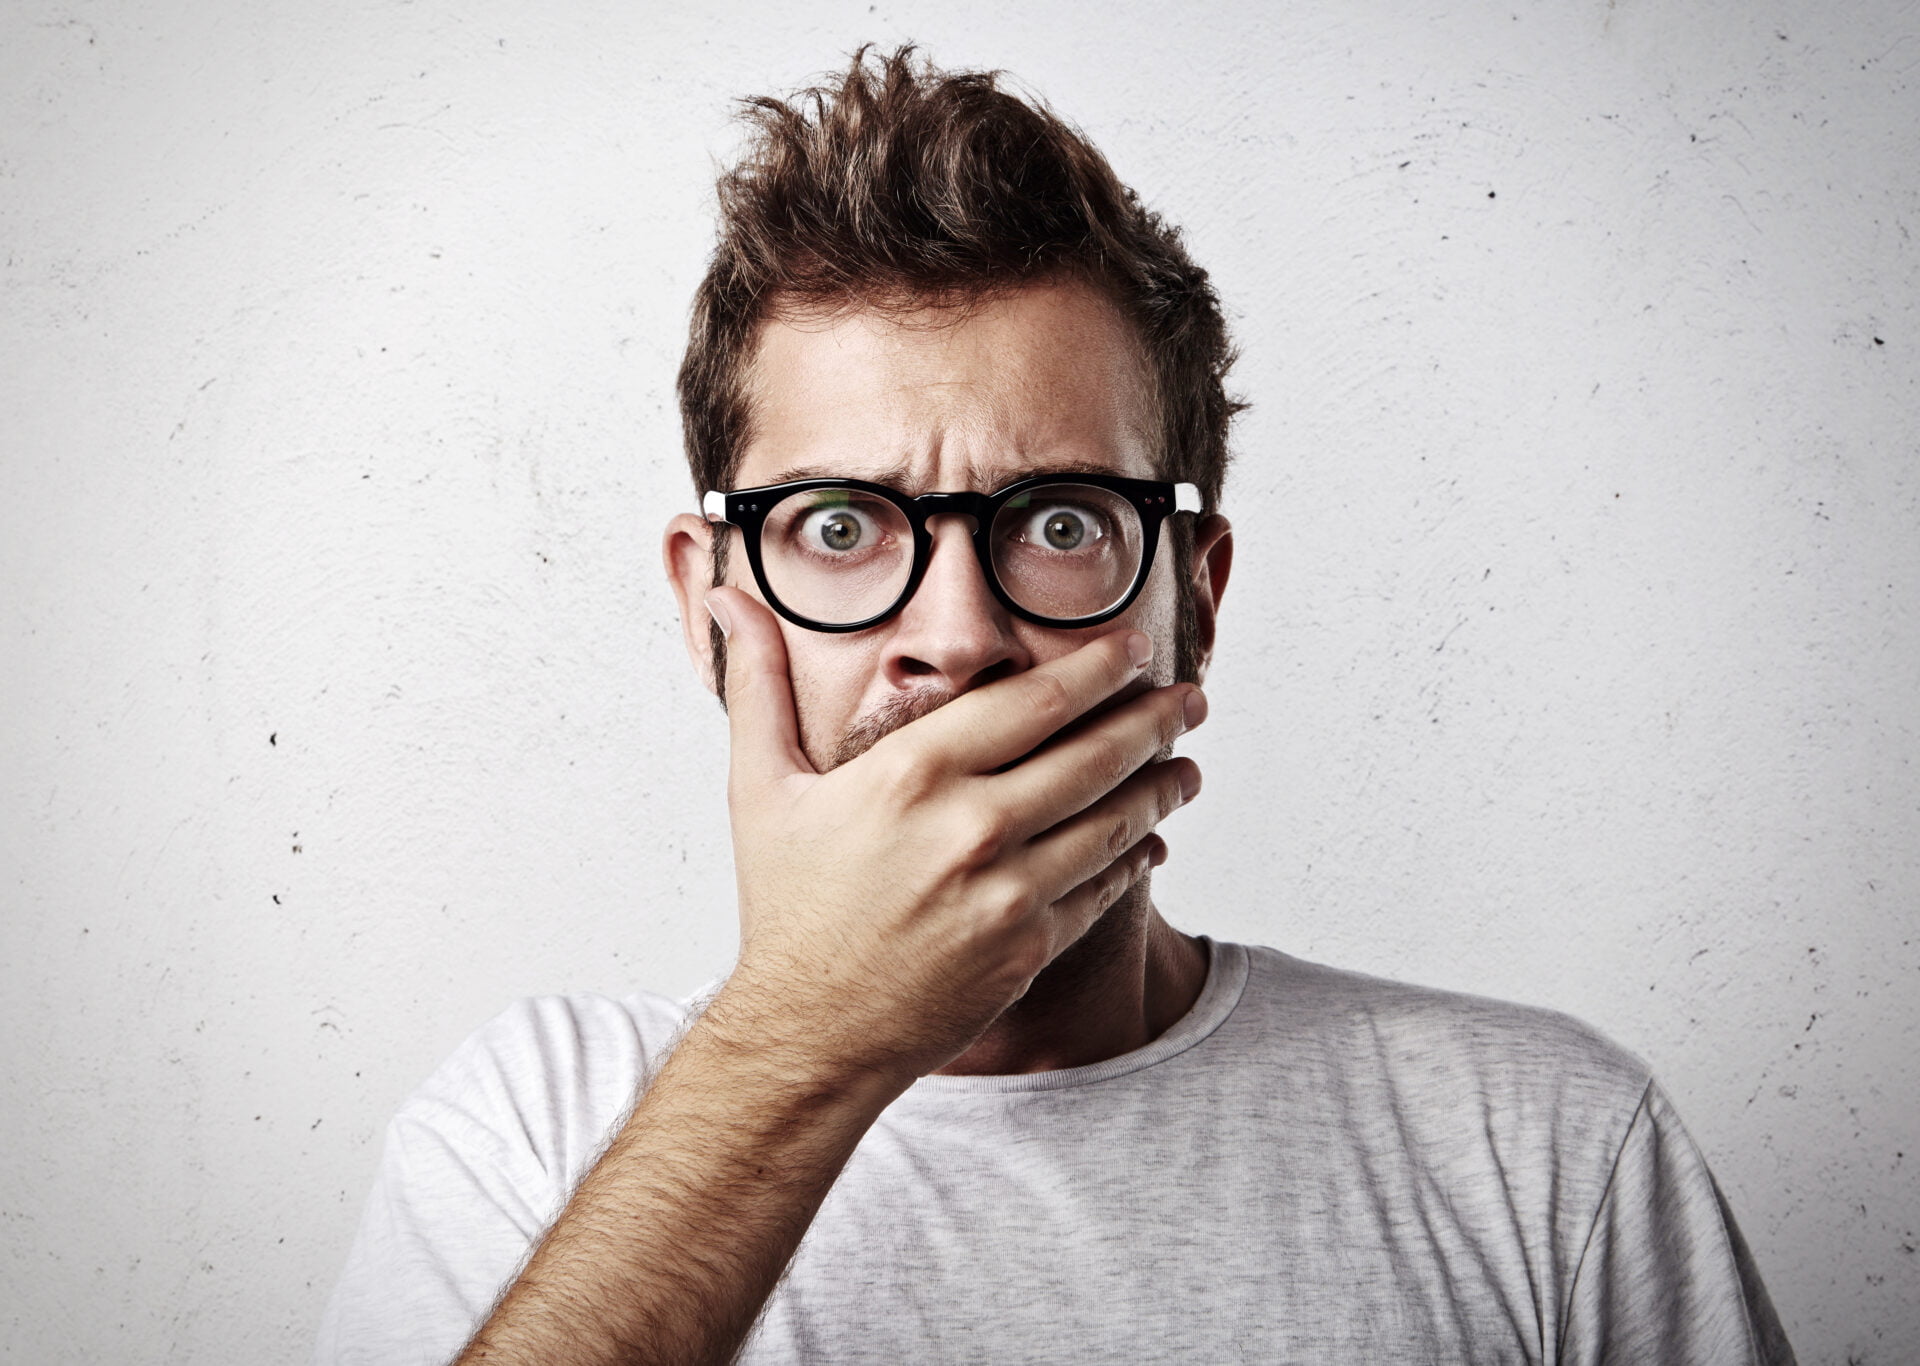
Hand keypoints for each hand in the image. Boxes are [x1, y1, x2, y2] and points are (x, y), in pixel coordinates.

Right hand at [702, 585, 1205, 1085]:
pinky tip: (1151, 840)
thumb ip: (757, 684)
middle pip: (1093, 754)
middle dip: (1153, 719)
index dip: (1096, 668)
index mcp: (913, 773)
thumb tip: (726, 598)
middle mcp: (971, 826)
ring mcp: (1009, 891)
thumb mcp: (761, 787)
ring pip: (1113, 821)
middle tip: (1189, 697)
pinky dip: (1134, 858)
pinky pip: (1101, 888)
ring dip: (1161, 786)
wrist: (808, 1032)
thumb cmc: (787, 906)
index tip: (1131, 648)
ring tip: (1187, 764)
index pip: (1033, 700)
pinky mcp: (1030, 947)